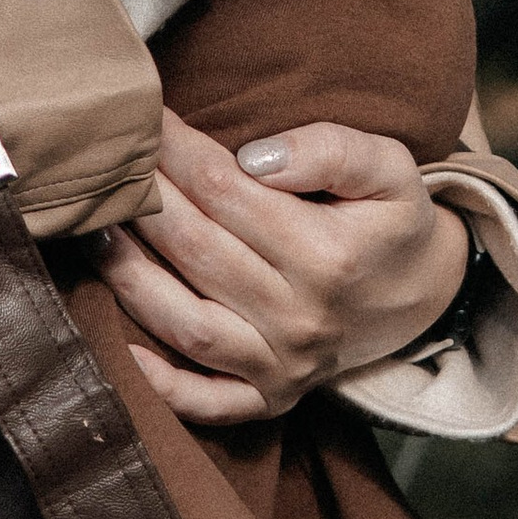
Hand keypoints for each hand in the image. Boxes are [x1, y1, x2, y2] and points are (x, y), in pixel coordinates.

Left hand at [97, 108, 470, 423]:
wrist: (421, 299)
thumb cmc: (392, 222)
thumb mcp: (391, 169)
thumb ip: (333, 150)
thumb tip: (256, 158)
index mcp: (329, 255)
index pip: (227, 190)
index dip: (177, 149)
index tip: (146, 117)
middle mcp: (301, 317)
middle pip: (197, 250)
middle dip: (145, 201)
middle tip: (108, 165)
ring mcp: (283, 365)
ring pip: (187, 324)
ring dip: (130, 278)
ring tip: (97, 231)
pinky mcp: (270, 399)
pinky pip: (207, 401)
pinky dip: (161, 384)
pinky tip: (122, 347)